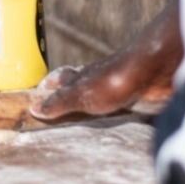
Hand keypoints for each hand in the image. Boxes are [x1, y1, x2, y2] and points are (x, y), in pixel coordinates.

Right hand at [30, 1, 181, 119]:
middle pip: (81, 80)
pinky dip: (119, 104)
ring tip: (89, 106)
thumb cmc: (112, 81)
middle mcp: (98, 77)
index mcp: (81, 77)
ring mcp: (119, 83)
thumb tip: (33, 107)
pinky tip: (122, 111)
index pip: (61, 78)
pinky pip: (124, 98)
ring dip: (95, 96)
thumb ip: (59, 103)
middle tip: (63, 93)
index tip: (41, 87)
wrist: (151, 72)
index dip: (52, 82)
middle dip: (71, 87)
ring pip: (102, 88)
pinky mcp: (138, 92)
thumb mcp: (79, 96)